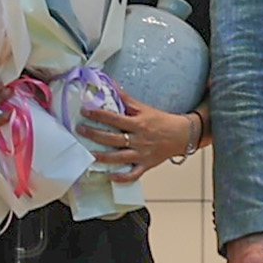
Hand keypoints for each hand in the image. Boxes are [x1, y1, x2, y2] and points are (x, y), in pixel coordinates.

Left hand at [88, 97, 204, 175]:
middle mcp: (139, 140)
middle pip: (113, 139)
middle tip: (81, 130)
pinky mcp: (146, 165)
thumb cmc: (161, 121)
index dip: (98, 115)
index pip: (115, 118)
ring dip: (103, 157)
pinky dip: (122, 177)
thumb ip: (125, 99)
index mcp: (138, 124)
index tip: (85, 112)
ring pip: (120, 158)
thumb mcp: (144, 108)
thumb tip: (111, 84)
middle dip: (95, 134)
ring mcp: (142, 154)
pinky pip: (133, 174)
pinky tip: (110, 176)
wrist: (182, 135)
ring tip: (89, 154)